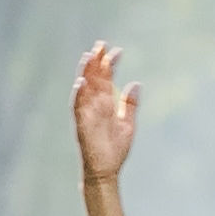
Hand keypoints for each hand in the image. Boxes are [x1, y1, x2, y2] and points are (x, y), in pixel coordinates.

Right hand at [72, 42, 140, 181]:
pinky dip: (78, 95)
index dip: (110, 64)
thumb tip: (136, 83)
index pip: (106, 78)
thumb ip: (130, 104)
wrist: (107, 171)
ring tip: (88, 56)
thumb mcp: (128, 123)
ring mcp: (87, 114)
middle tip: (101, 44)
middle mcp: (95, 106)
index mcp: (106, 104)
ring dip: (85, 73)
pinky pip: (78, 107)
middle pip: (94, 78)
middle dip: (97, 62)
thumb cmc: (115, 149)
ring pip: (84, 89)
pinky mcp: (82, 125)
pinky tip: (81, 82)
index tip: (118, 51)